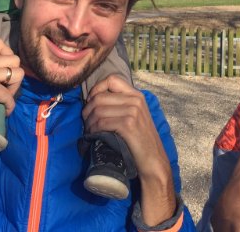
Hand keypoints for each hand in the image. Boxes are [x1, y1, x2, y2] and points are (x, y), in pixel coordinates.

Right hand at [0, 38, 22, 151]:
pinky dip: (10, 105)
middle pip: (14, 58)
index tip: (3, 70)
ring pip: (18, 73)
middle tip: (6, 87)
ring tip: (6, 98)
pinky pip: (9, 96)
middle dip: (15, 73)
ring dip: (15, 88)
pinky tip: (5, 111)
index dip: (7, 56)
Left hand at [82, 75, 175, 225]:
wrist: (153, 160)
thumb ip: (120, 104)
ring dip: (89, 122)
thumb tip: (94, 100)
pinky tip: (94, 135)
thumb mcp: (134, 116)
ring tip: (89, 130)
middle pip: (100, 96)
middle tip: (86, 122)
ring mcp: (133, 111)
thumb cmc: (140, 141)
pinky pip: (102, 122)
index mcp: (136, 95)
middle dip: (87, 110)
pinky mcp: (128, 124)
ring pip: (98, 110)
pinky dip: (93, 129)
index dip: (97, 89)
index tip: (91, 103)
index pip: (112, 79)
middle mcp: (135, 99)